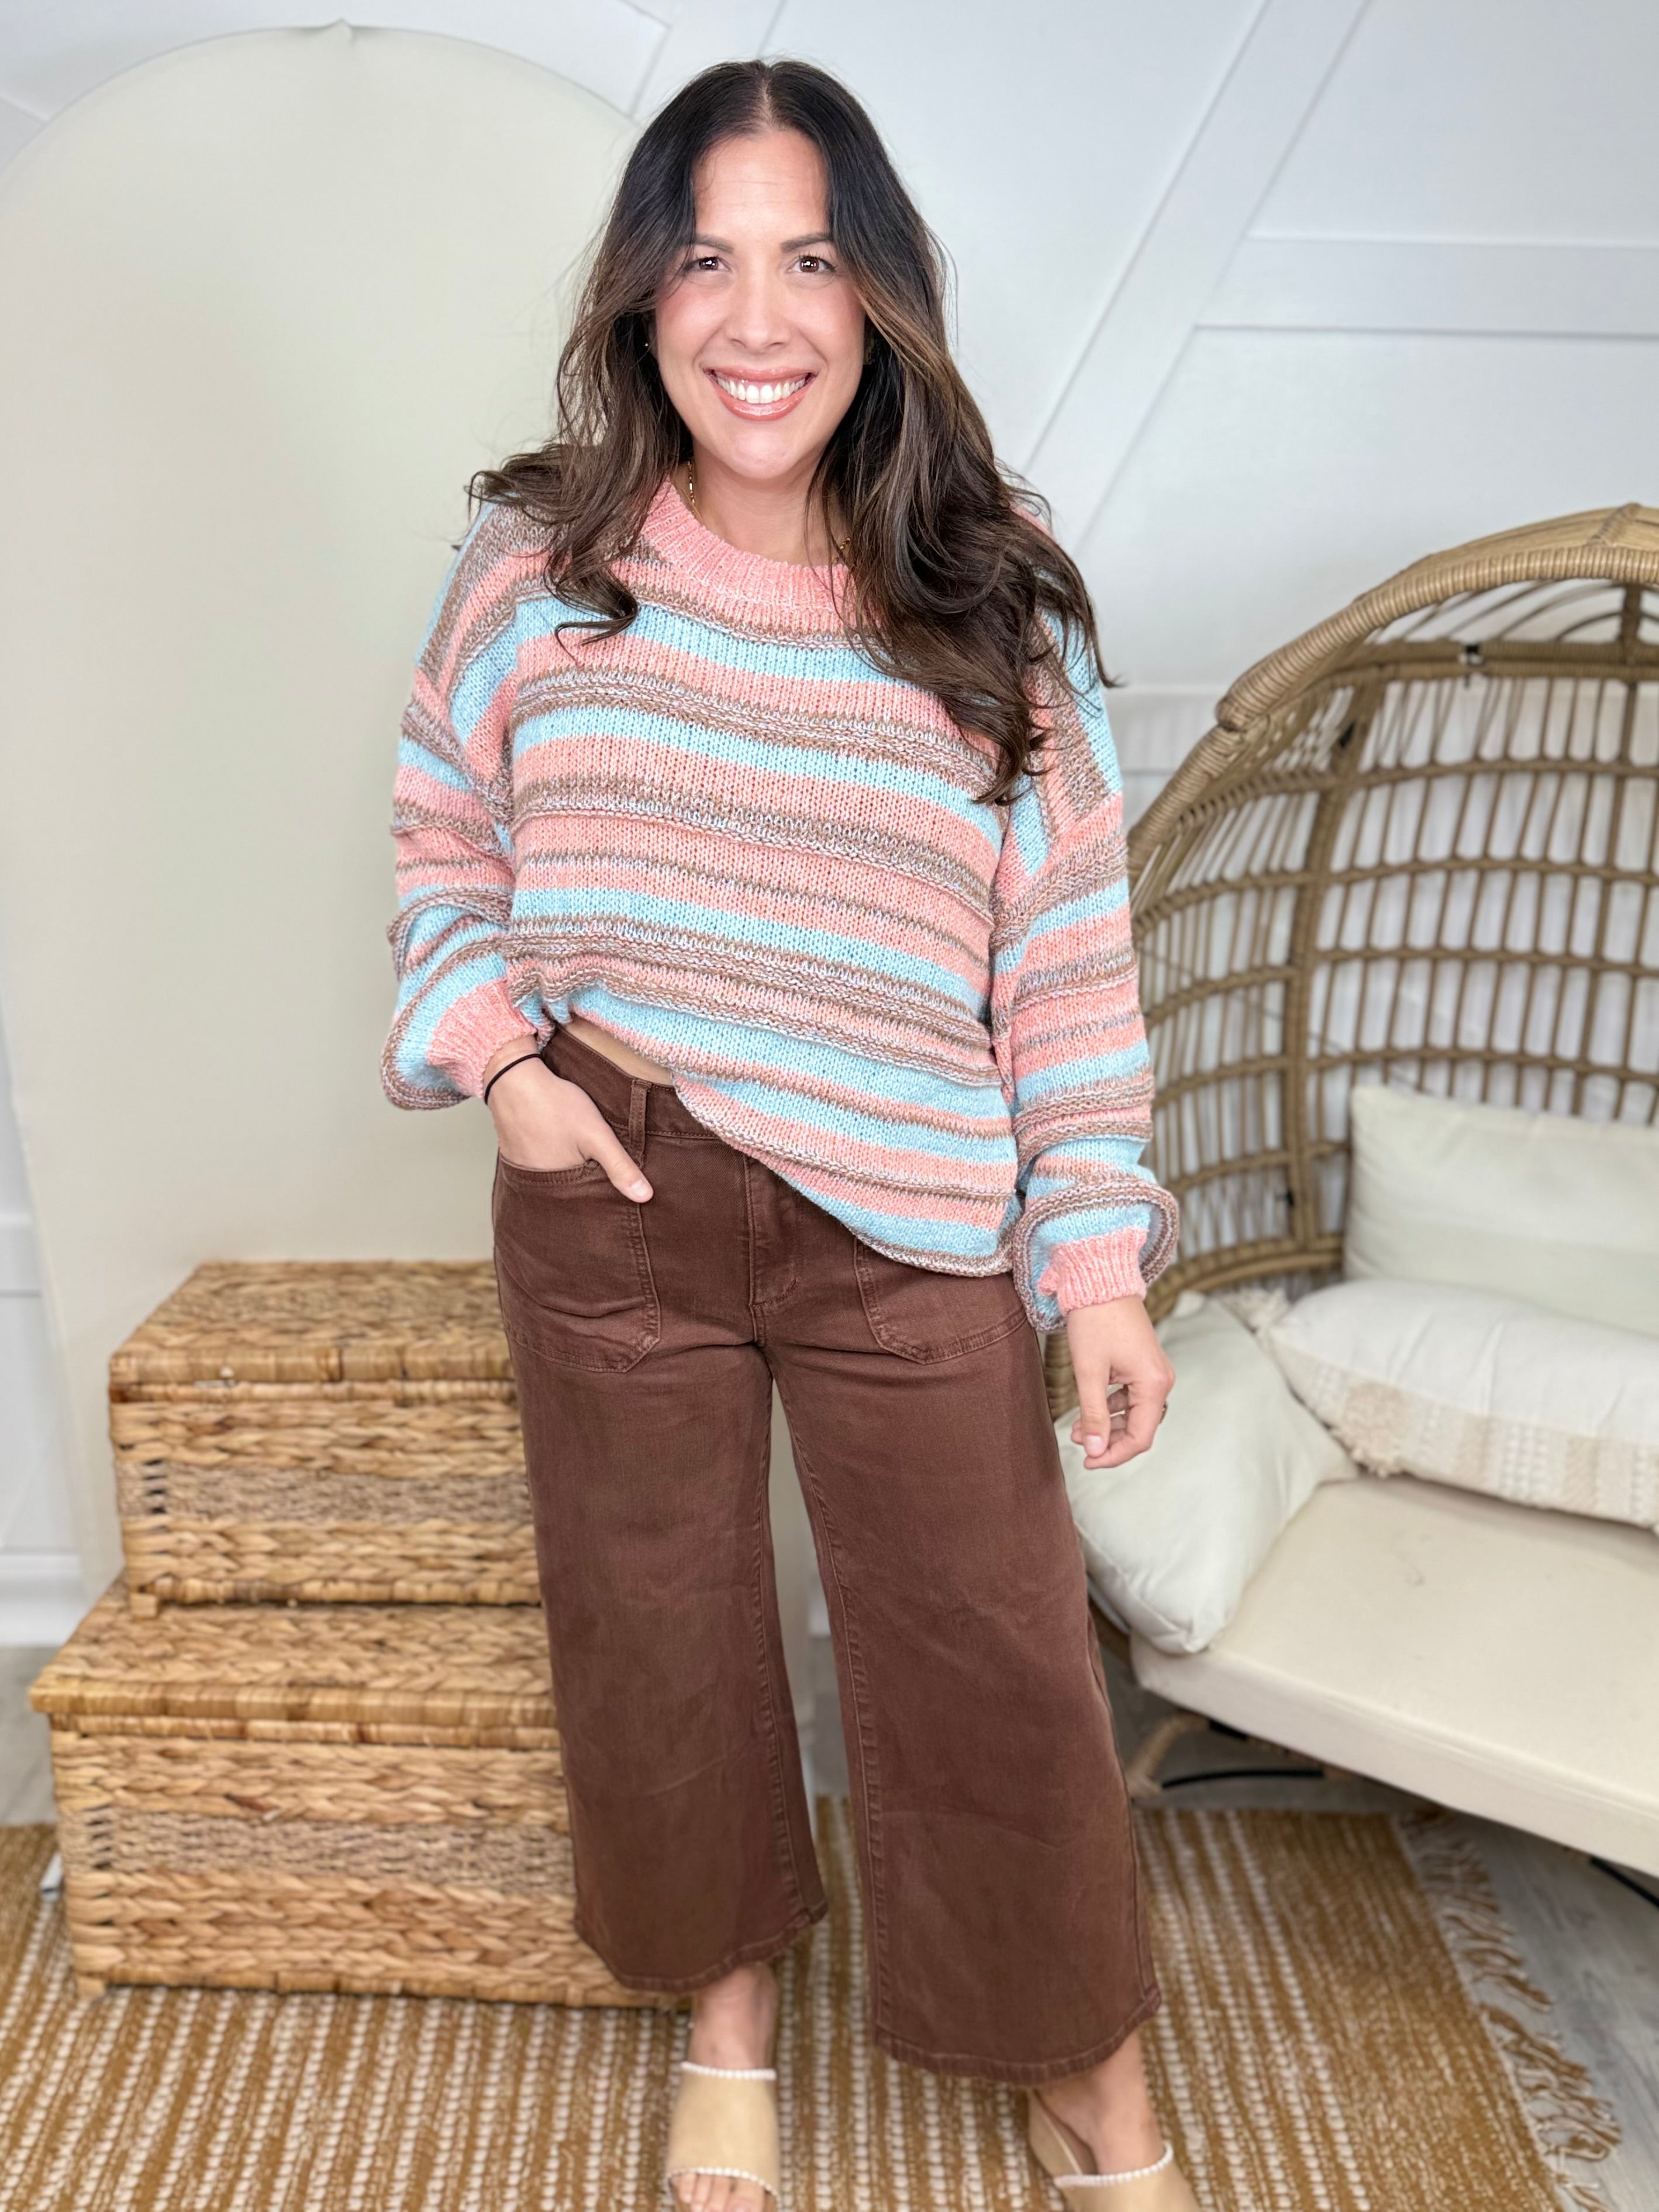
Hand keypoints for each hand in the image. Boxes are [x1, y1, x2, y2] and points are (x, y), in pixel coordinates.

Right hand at [481, 1038, 652, 1201]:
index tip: (612, 1182)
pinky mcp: (514, 1154)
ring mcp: (522, 1169)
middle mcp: (536, 1185)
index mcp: (557, 1188)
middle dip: (584, 1180)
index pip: (586, 1202)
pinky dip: (549, 1155)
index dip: (602, 1193)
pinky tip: (554, 1139)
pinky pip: (537, 1163)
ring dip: (566, 1168)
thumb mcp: (596, 1134)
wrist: (513, 1077)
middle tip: (590, 1158)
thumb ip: (620, 1166)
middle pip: (569, 1191)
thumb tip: (645, 1197)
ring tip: (573, 1149)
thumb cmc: (554, 1104)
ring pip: (554, 1176)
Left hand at [1064, 1295, 1172, 1470]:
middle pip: (1140, 1427)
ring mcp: (1154, 1372)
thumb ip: (1093, 1414)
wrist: (1101, 1281)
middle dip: (1109, 1441)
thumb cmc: (1095, 1321)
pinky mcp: (1143, 1366)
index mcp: (1154, 1384)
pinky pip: (1132, 1397)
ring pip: (1134, 1414)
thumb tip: (1093, 1450)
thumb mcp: (1089, 1371)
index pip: (1141, 1436)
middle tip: (1078, 1445)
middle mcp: (1161, 1380)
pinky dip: (1111, 1407)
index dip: (1114, 1455)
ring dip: (1108, 1425)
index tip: (1088, 1462)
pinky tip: (1090, 1409)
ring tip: (1076, 1429)